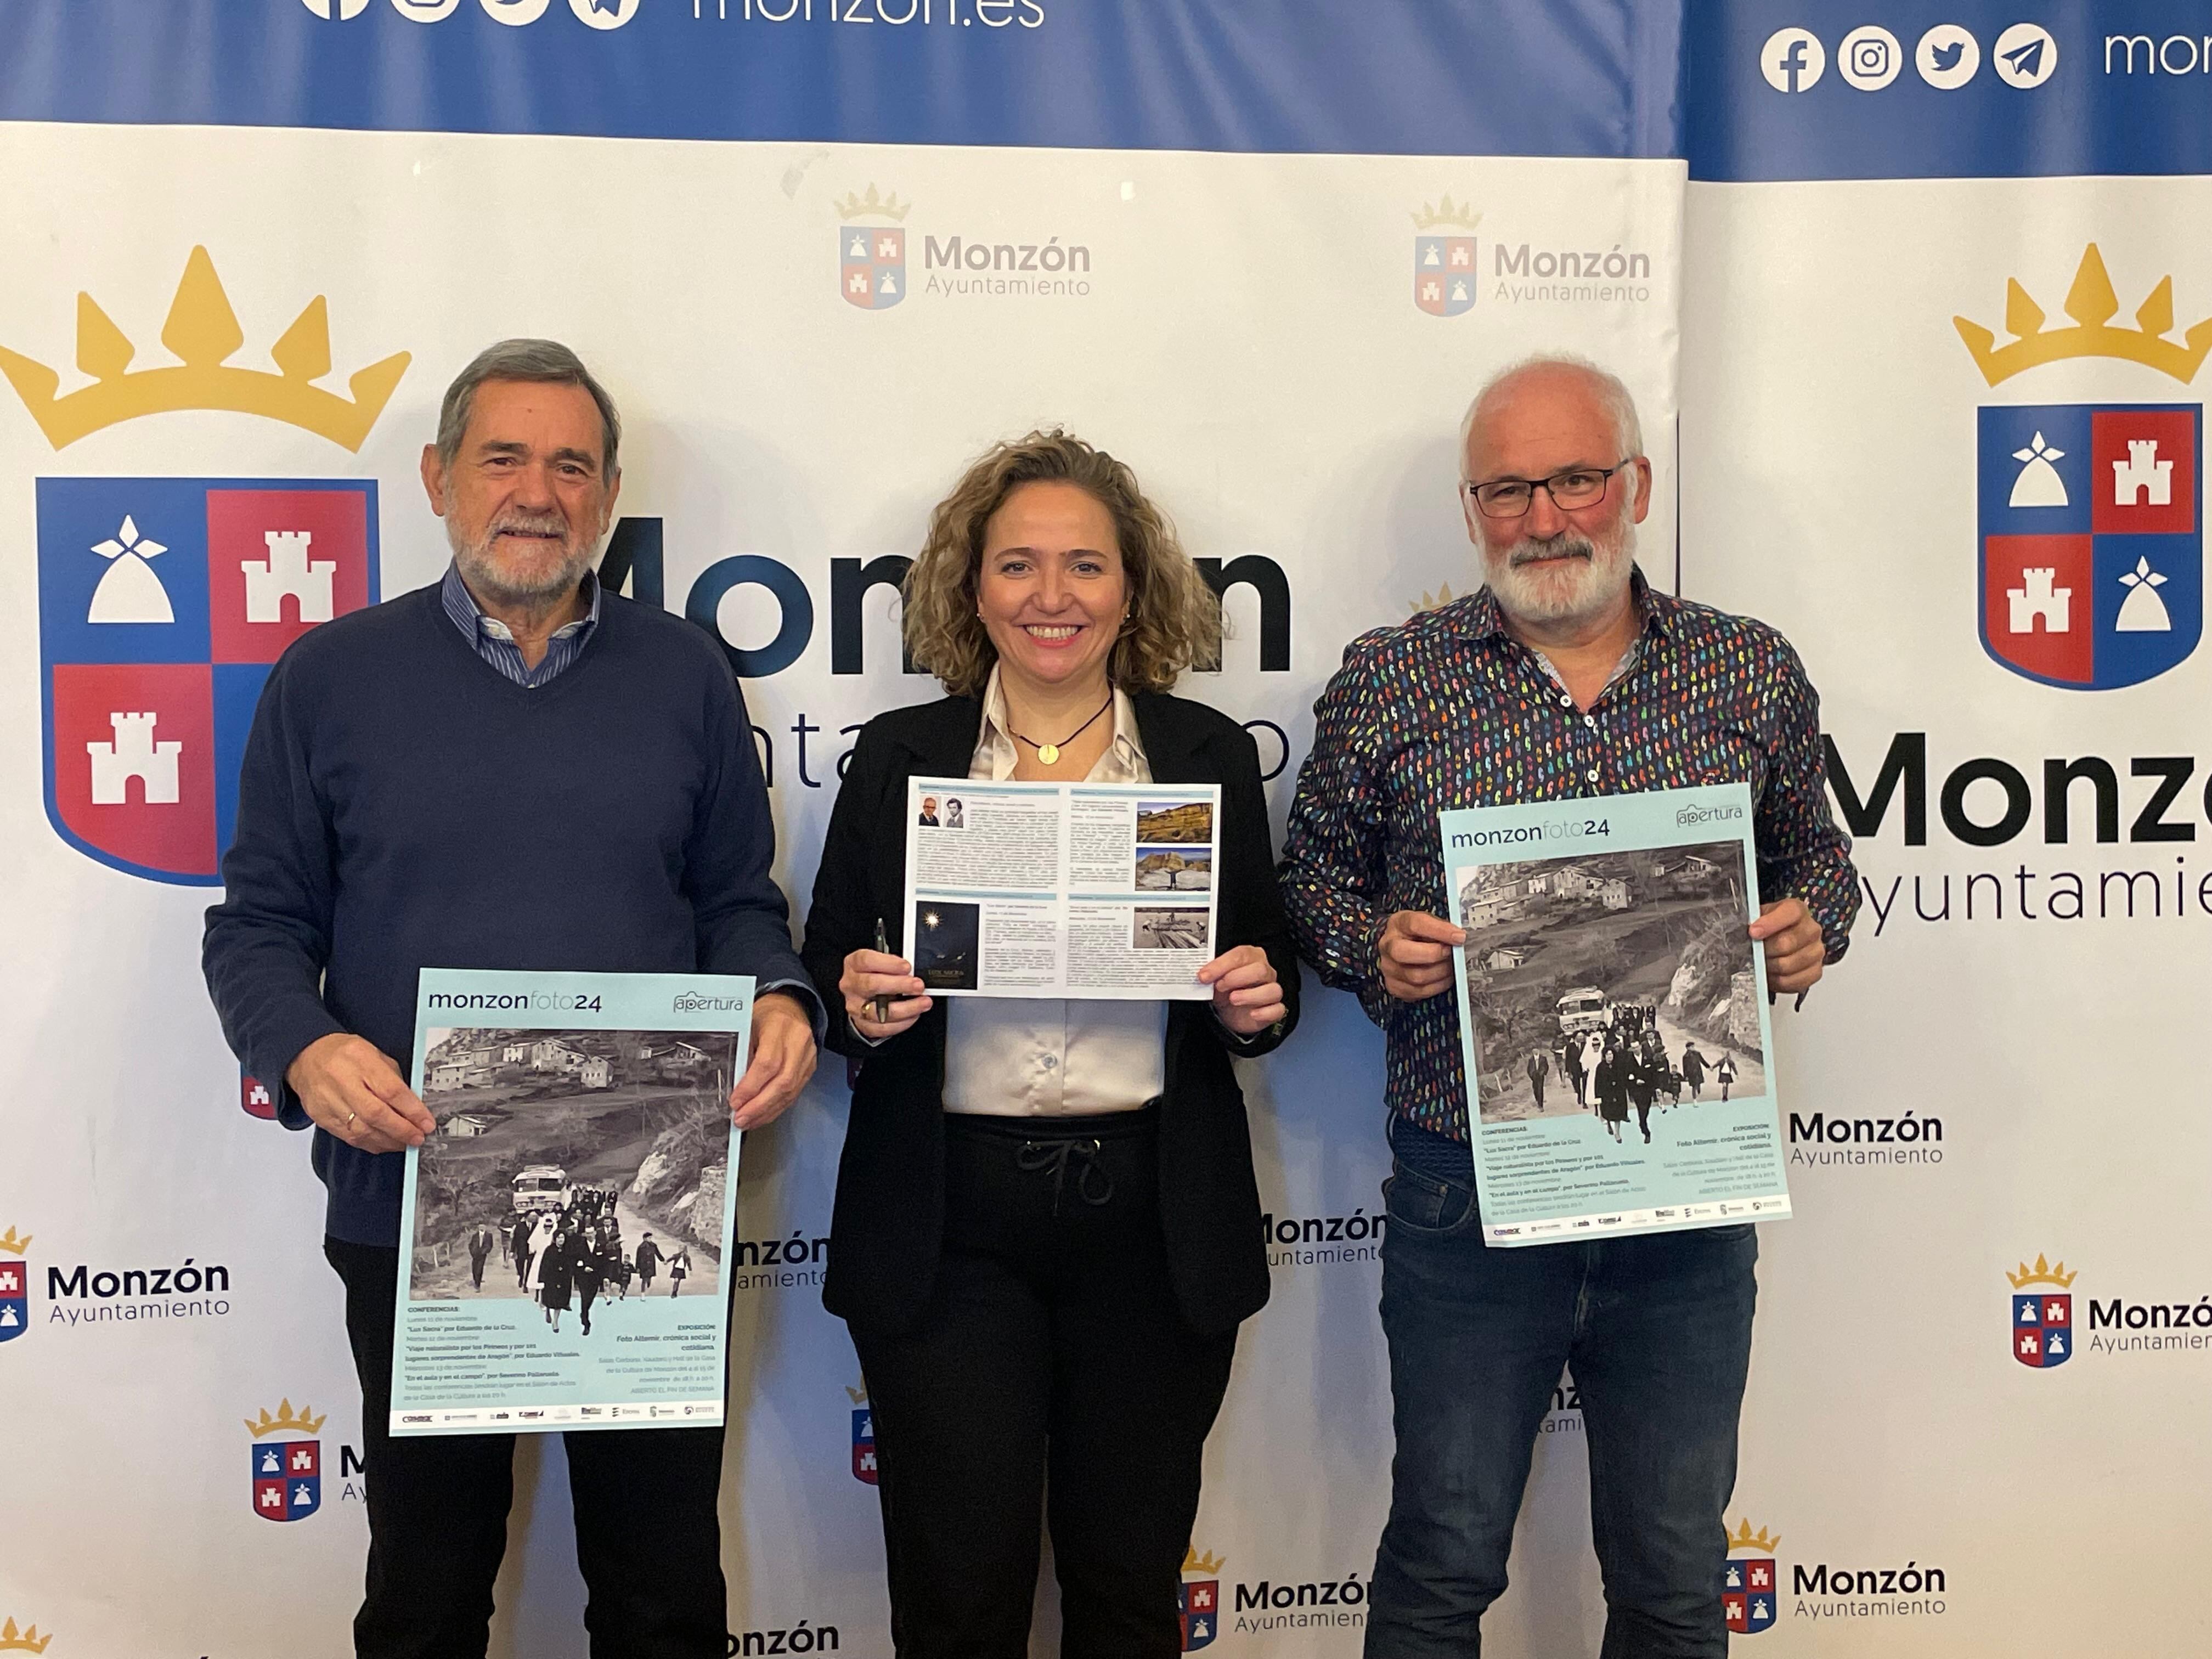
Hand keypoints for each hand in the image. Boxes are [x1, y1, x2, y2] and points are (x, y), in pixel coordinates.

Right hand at [287, 1033, 433, 1152]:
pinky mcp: (322, 1118)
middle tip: (418, 1137)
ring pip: (362, 1131)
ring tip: (406, 1143)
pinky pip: (349, 1138)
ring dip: (388, 1141)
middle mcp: (342, 1081)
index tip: (426, 1122)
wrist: (307, 1057)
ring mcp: (328, 1102)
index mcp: (360, 1059)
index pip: (391, 1090)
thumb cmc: (344, 1054)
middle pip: (375, 1114)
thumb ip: (394, 1078)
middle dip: (402, 1130)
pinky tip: (385, 1143)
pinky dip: (371, 1144)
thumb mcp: (375, 1054)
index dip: (412, 1110)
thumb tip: (414, 1106)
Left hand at [729, 991, 818, 1130]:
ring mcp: (808, 1057)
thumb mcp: (747, 1025)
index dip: (751, 1086)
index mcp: (780, 1026)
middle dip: (759, 1106)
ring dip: (767, 1111)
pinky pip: (795, 1093)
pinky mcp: (810, 1068)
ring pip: (790, 1091)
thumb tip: (733, 1086)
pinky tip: (763, 1115)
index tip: (735, 1102)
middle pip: (782, 1082)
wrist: (793, 1006)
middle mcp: (798, 1042)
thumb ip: (743, 1052)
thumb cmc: (765, 1015)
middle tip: (740, 1119)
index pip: (768, 1063)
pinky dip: (777, 1107)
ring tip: (748, 1122)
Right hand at [839, 948, 932, 1041]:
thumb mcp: (881, 962)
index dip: (888, 963)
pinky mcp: (863, 1024)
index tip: (907, 967)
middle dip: (899, 985)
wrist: (864, 997)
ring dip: (906, 1007)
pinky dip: (902, 1023)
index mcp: (854, 965)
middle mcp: (851, 985)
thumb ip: (894, 964)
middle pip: (871, 984)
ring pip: (878, 1010)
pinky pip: (883, 1027)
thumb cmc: (876, 975)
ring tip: (923, 1002)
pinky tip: (914, 1015)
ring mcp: (855, 1006)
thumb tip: (914, 970)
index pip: (866, 961)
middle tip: (918, 985)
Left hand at [1198, 944, 1286, 1036]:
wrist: (1228, 1012)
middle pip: (1260, 970)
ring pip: (1273, 990)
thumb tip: (1203, 974)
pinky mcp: (1274, 1010)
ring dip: (1250, 995)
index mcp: (1251, 958)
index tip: (1204, 975)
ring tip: (1233, 999)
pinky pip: (1278, 1009)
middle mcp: (1265, 972)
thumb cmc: (1225, 990)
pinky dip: (1265, 1012)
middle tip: (1219, 986)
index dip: (1222, 964)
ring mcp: (1272, 990)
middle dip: (1236, 977)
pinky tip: (1252, 1013)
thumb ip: (1210, 974)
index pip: (1242, 955)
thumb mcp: (1214, 979)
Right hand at [1378, 910, 1465, 1002]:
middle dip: (1435, 955)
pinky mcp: (1394, 986)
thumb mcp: (1428, 922)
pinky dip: (1438, 985)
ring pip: (1416, 977)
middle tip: (1452, 953)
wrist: (1401, 948)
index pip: (1416, 924)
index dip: (1440, 931)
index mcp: (1398, 923)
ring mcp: (1389, 968)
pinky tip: (1444, 977)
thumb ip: (1442, 928)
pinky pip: (1419, 991)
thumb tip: (1459, 938)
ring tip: (1451, 966)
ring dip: (1440, 972)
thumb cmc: (1418, 935)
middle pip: (1406, 953)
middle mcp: (1388, 946)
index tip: (1459, 937)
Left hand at [1750, 897, 1826, 995]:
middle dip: (1764, 951)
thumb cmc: (1767, 929)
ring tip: (1761, 963)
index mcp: (1798, 910)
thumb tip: (1746, 932)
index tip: (1753, 932)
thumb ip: (1754, 921)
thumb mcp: (1757, 917)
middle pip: (1787, 943)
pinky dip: (1777, 981)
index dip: (1770, 923)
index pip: (1791, 913)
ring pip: (1788, 965)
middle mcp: (1812, 930)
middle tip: (1753, 953)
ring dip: (1769, 967)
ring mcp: (1816, 951)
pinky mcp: (1815, 971)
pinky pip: (1793, 981)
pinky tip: (1771, 974)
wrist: (1778, 942)